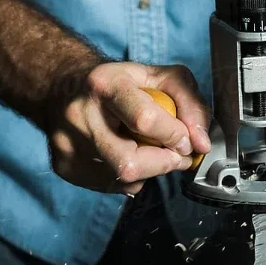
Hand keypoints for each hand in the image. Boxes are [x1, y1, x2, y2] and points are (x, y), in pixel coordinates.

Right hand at [46, 62, 211, 193]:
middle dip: (163, 163)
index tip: (185, 140)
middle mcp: (79, 115)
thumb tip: (201, 144)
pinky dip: (131, 177)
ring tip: (149, 149)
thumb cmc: (121, 83)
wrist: (64, 86)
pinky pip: (113, 187)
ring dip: (150, 170)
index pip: (145, 120)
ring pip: (124, 179)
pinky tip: (127, 154)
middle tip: (175, 153)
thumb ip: (190, 104)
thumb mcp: (161, 77)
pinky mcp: (65, 166)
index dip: (174, 136)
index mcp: (105, 85)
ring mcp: (68, 145)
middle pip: (130, 163)